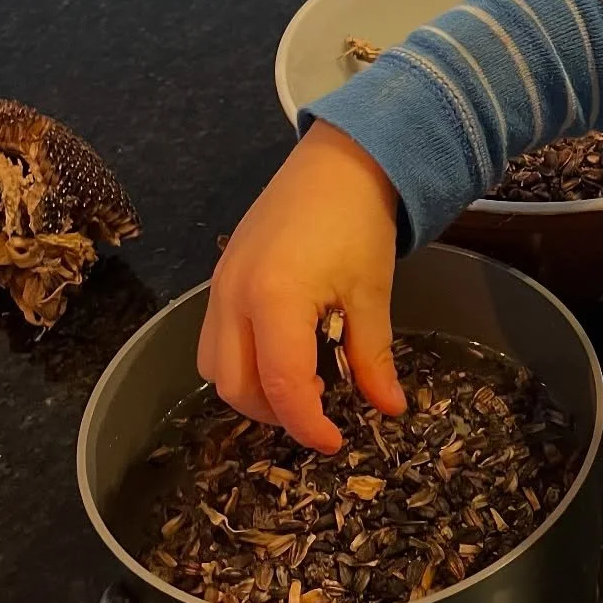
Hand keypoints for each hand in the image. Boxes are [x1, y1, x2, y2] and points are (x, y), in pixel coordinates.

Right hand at [199, 120, 405, 453]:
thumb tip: (389, 408)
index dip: (308, 426)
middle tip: (320, 411)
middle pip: (232, 386)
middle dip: (274, 413)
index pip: (281, 387)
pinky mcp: (220, 275)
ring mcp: (219, 284)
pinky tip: (284, 350)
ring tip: (302, 383)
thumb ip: (373, 357)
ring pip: (213, 365)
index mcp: (274, 300)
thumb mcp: (371, 294)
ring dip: (251, 389)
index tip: (336, 442)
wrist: (339, 161)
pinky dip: (242, 359)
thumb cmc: (359, 223)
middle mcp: (233, 296)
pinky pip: (214, 337)